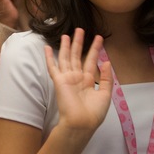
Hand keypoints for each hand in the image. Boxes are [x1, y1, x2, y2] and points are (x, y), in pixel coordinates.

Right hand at [44, 28, 111, 142]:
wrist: (82, 123)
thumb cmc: (94, 113)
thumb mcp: (106, 94)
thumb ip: (107, 78)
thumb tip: (107, 62)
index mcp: (88, 81)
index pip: (91, 61)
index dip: (95, 49)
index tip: (99, 38)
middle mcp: (77, 78)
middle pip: (77, 56)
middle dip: (79, 43)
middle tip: (80, 29)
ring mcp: (67, 78)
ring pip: (66, 58)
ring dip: (66, 46)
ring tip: (68, 33)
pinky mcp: (59, 81)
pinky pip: (53, 67)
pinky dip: (49, 57)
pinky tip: (46, 48)